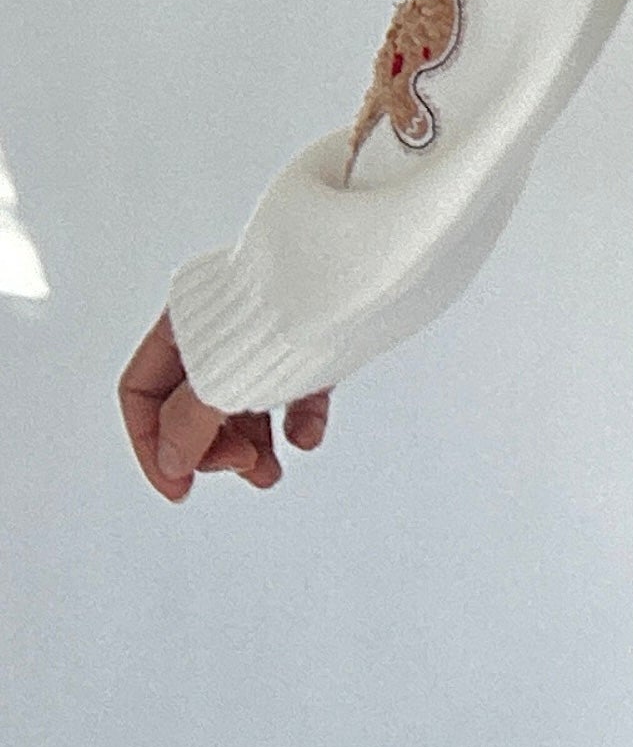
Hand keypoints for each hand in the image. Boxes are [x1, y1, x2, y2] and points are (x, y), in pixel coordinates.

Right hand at [118, 310, 331, 502]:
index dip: (151, 445)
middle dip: (211, 448)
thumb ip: (189, 422)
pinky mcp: (315, 342)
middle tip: (242, 465)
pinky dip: (297, 421)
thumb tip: (171, 462)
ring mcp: (270, 336)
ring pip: (243, 406)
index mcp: (184, 324)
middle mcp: (222, 330)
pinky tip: (308, 437)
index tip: (179, 488)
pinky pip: (296, 393)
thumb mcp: (226, 371)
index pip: (142, 391)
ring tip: (271, 473)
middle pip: (192, 406)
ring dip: (251, 448)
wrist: (377, 259)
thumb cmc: (297, 296)